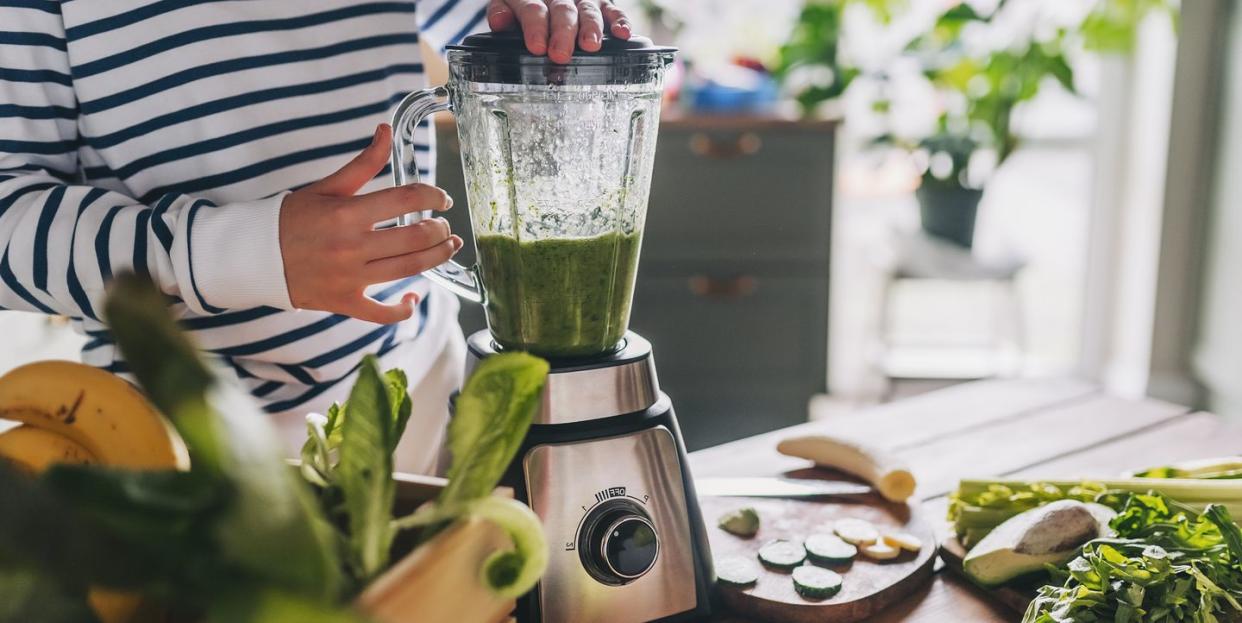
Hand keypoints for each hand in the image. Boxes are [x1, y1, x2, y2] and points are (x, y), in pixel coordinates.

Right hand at [280, 124, 462, 323]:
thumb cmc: (293, 219)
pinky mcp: (345, 302)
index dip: (433, 196)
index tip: (442, 199)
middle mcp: (352, 246)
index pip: (406, 198)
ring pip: (409, 269)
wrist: (253, 256)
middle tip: (445, 226)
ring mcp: (350, 277)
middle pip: (415, 237)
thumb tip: (385, 130)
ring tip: (448, 248)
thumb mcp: (327, 187)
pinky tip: (414, 297)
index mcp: (347, 213)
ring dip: (437, 258)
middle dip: (440, 230)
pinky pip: (382, 313)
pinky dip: (403, 308)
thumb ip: (363, 162)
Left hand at [487, 0, 631, 63]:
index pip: (533, 9)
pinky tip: (623, 34)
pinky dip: (620, 21)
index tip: (536, 47)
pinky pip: (614, 11)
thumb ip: (502, 11)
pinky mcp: (603, 4)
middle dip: (562, 33)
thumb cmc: (527, 5)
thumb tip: (498, 21)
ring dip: (591, 28)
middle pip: (563, 11)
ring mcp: (583, 0)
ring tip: (590, 45)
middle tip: (560, 54)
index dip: (535, 27)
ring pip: (589, 11)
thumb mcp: (508, 4)